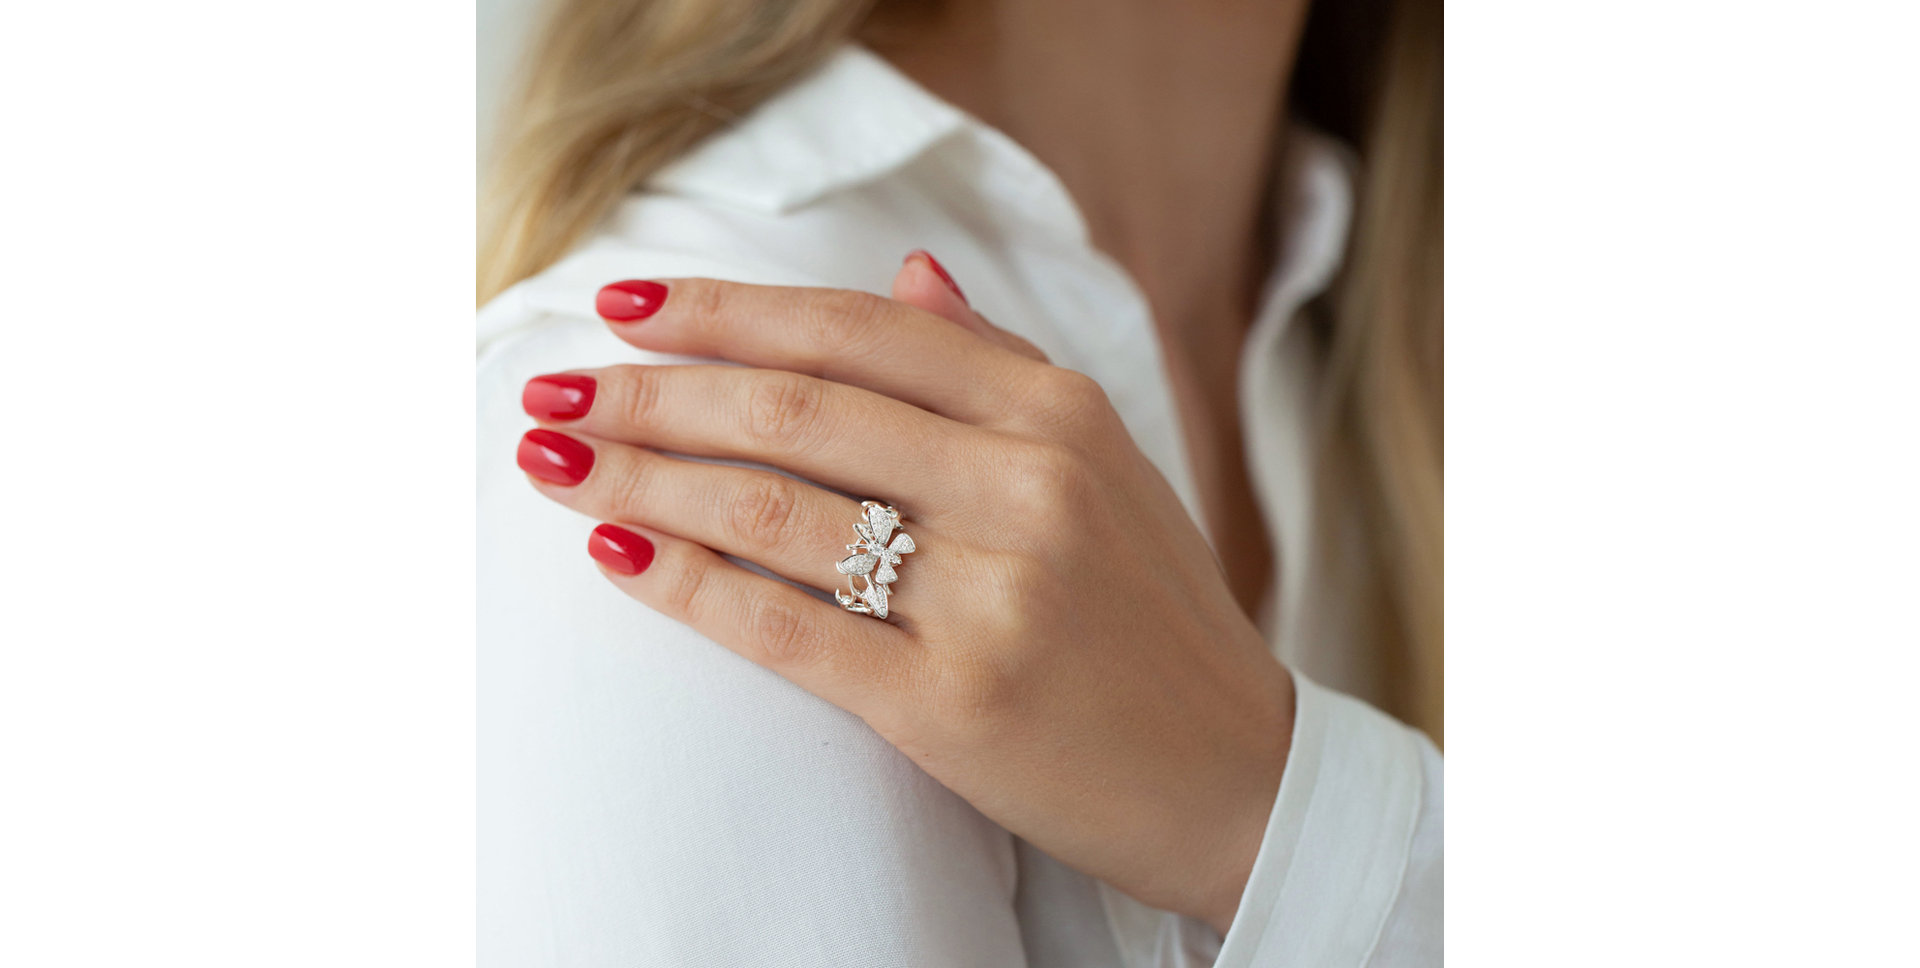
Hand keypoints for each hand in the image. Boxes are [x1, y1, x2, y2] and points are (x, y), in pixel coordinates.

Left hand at [514, 254, 1294, 931]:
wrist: (1239, 778)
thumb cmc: (1155, 618)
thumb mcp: (1107, 463)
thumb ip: (1000, 365)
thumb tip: (906, 270)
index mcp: (1057, 411)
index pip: (855, 330)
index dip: (725, 312)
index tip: (625, 307)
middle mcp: (1026, 485)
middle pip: (792, 409)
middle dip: (650, 394)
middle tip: (552, 388)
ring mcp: (994, 593)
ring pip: (771, 508)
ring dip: (640, 477)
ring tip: (552, 461)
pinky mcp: (954, 701)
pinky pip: (784, 626)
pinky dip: (683, 583)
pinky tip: (612, 553)